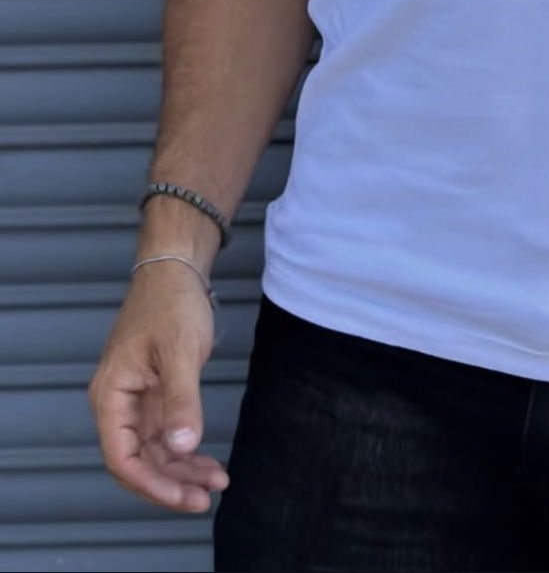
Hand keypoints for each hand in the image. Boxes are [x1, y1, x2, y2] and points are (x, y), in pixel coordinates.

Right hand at [88, 260, 229, 513]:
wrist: (176, 271)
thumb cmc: (171, 303)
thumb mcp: (179, 351)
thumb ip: (181, 400)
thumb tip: (182, 448)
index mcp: (111, 395)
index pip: (122, 458)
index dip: (151, 484)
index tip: (184, 496)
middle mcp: (118, 404)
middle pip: (138, 461)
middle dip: (171, 484)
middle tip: (206, 498)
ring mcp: (136, 401)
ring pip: (154, 452)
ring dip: (182, 470)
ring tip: (216, 482)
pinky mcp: (155, 395)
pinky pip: (166, 435)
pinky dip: (186, 450)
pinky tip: (208, 461)